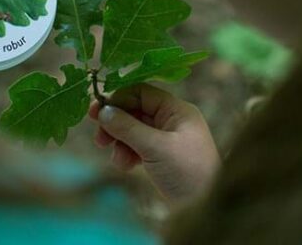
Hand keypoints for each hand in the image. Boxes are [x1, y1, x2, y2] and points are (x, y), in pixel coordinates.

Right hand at [89, 84, 219, 205]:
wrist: (204, 207)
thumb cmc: (187, 172)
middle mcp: (172, 121)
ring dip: (120, 142)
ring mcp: (167, 140)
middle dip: (116, 124)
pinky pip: (138, 148)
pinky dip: (128, 154)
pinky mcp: (162, 157)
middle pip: (135, 112)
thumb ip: (128, 127)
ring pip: (134, 132)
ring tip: (117, 159)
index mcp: (177, 111)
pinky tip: (126, 166)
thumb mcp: (155, 147)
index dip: (119, 99)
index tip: (96, 111)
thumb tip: (103, 111)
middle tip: (99, 139)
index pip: (143, 93)